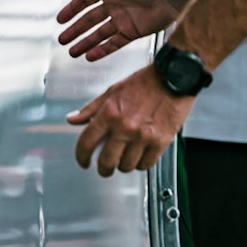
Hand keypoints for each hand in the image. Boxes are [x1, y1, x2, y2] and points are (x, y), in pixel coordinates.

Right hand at [57, 0, 178, 60]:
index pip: (85, 1)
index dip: (72, 9)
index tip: (60, 19)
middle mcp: (114, 5)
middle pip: (90, 20)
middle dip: (75, 30)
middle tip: (62, 39)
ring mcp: (123, 20)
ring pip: (99, 34)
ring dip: (85, 43)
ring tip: (72, 52)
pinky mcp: (132, 32)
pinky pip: (114, 43)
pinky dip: (102, 50)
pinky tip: (90, 57)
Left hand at [67, 65, 186, 176]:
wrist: (174, 77)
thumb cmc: (145, 82)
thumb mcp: (112, 91)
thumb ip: (90, 109)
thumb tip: (72, 119)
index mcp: (109, 113)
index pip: (86, 143)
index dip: (81, 157)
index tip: (83, 161)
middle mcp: (125, 127)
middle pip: (106, 161)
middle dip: (103, 169)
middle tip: (104, 168)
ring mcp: (143, 136)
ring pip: (127, 166)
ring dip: (123, 165)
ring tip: (125, 158)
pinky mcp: (160, 142)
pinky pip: (146, 164)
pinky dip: (141, 164)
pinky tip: (140, 156)